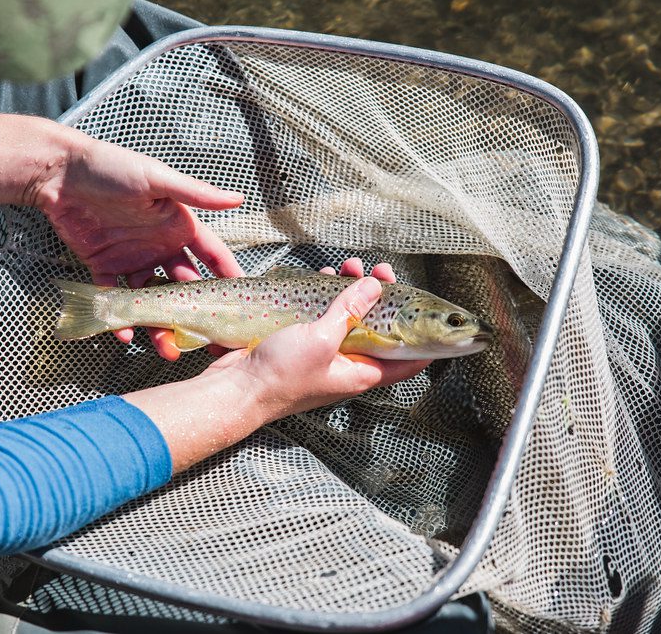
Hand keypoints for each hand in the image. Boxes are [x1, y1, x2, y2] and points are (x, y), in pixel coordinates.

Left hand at [31, 134, 244, 357]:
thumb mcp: (157, 178)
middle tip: (206, 339)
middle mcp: (160, 245)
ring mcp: (133, 258)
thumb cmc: (112, 166)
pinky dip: (120, 317)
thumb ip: (196, 194)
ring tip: (166, 348)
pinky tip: (125, 335)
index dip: (227, 277)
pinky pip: (115, 297)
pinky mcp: (104, 266)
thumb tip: (238, 199)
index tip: (242, 302)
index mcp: (178, 225)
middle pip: (183, 285)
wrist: (60, 173)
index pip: (211, 255)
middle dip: (194, 311)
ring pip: (151, 298)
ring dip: (159, 323)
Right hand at [203, 272, 429, 423]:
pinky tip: (321, 281)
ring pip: (348, 321)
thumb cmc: (281, 376)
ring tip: (346, 268)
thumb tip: (374, 286)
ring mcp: (325, 357)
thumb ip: (349, 311)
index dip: (422, 334)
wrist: (237, 390)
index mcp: (363, 373)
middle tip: (377, 271)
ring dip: (350, 294)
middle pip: (377, 330)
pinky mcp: (304, 347)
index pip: (408, 359)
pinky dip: (325, 299)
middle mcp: (349, 366)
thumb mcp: (321, 338)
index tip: (423, 304)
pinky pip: (323, 320)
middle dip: (380, 298)